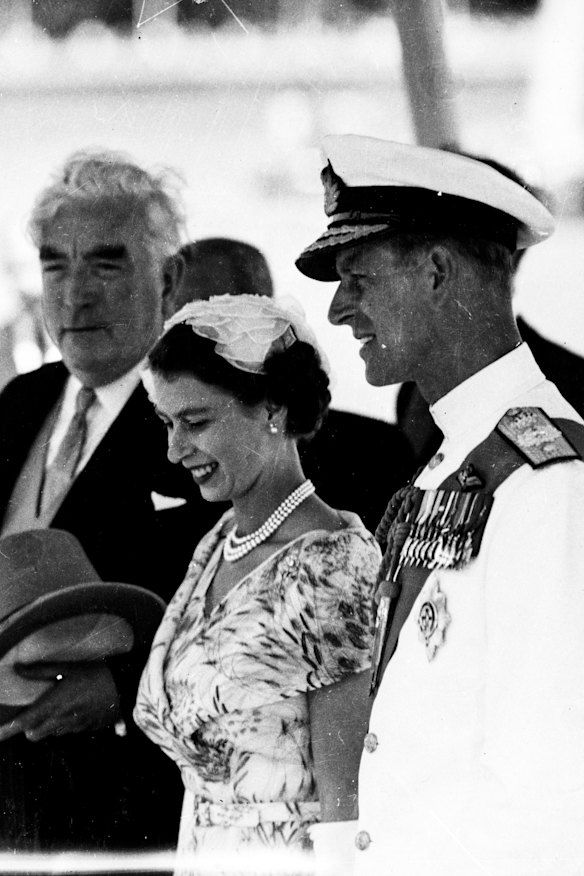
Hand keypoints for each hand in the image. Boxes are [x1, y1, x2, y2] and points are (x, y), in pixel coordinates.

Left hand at [0, 661, 120, 742]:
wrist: (125, 686)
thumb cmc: (95, 673)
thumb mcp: (67, 668)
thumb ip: (40, 671)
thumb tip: (17, 667)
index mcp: (54, 704)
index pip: (23, 722)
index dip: (7, 730)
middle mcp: (61, 720)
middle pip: (33, 735)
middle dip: (28, 728)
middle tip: (31, 713)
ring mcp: (73, 727)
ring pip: (50, 734)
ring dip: (47, 725)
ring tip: (57, 706)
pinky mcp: (85, 730)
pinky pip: (67, 731)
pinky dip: (64, 724)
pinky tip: (75, 708)